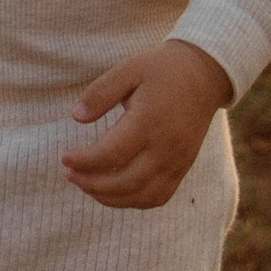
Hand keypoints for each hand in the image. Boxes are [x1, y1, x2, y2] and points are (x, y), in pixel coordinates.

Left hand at [63, 41, 233, 208]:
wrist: (205, 74)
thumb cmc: (163, 69)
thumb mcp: (129, 69)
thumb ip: (101, 92)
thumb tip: (76, 117)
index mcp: (149, 121)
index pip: (111, 154)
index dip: (83, 161)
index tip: (65, 158)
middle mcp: (165, 147)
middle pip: (125, 182)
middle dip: (92, 184)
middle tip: (71, 175)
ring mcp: (177, 161)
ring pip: (142, 196)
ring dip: (111, 198)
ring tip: (88, 185)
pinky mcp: (183, 168)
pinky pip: (158, 197)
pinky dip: (134, 201)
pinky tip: (115, 191)